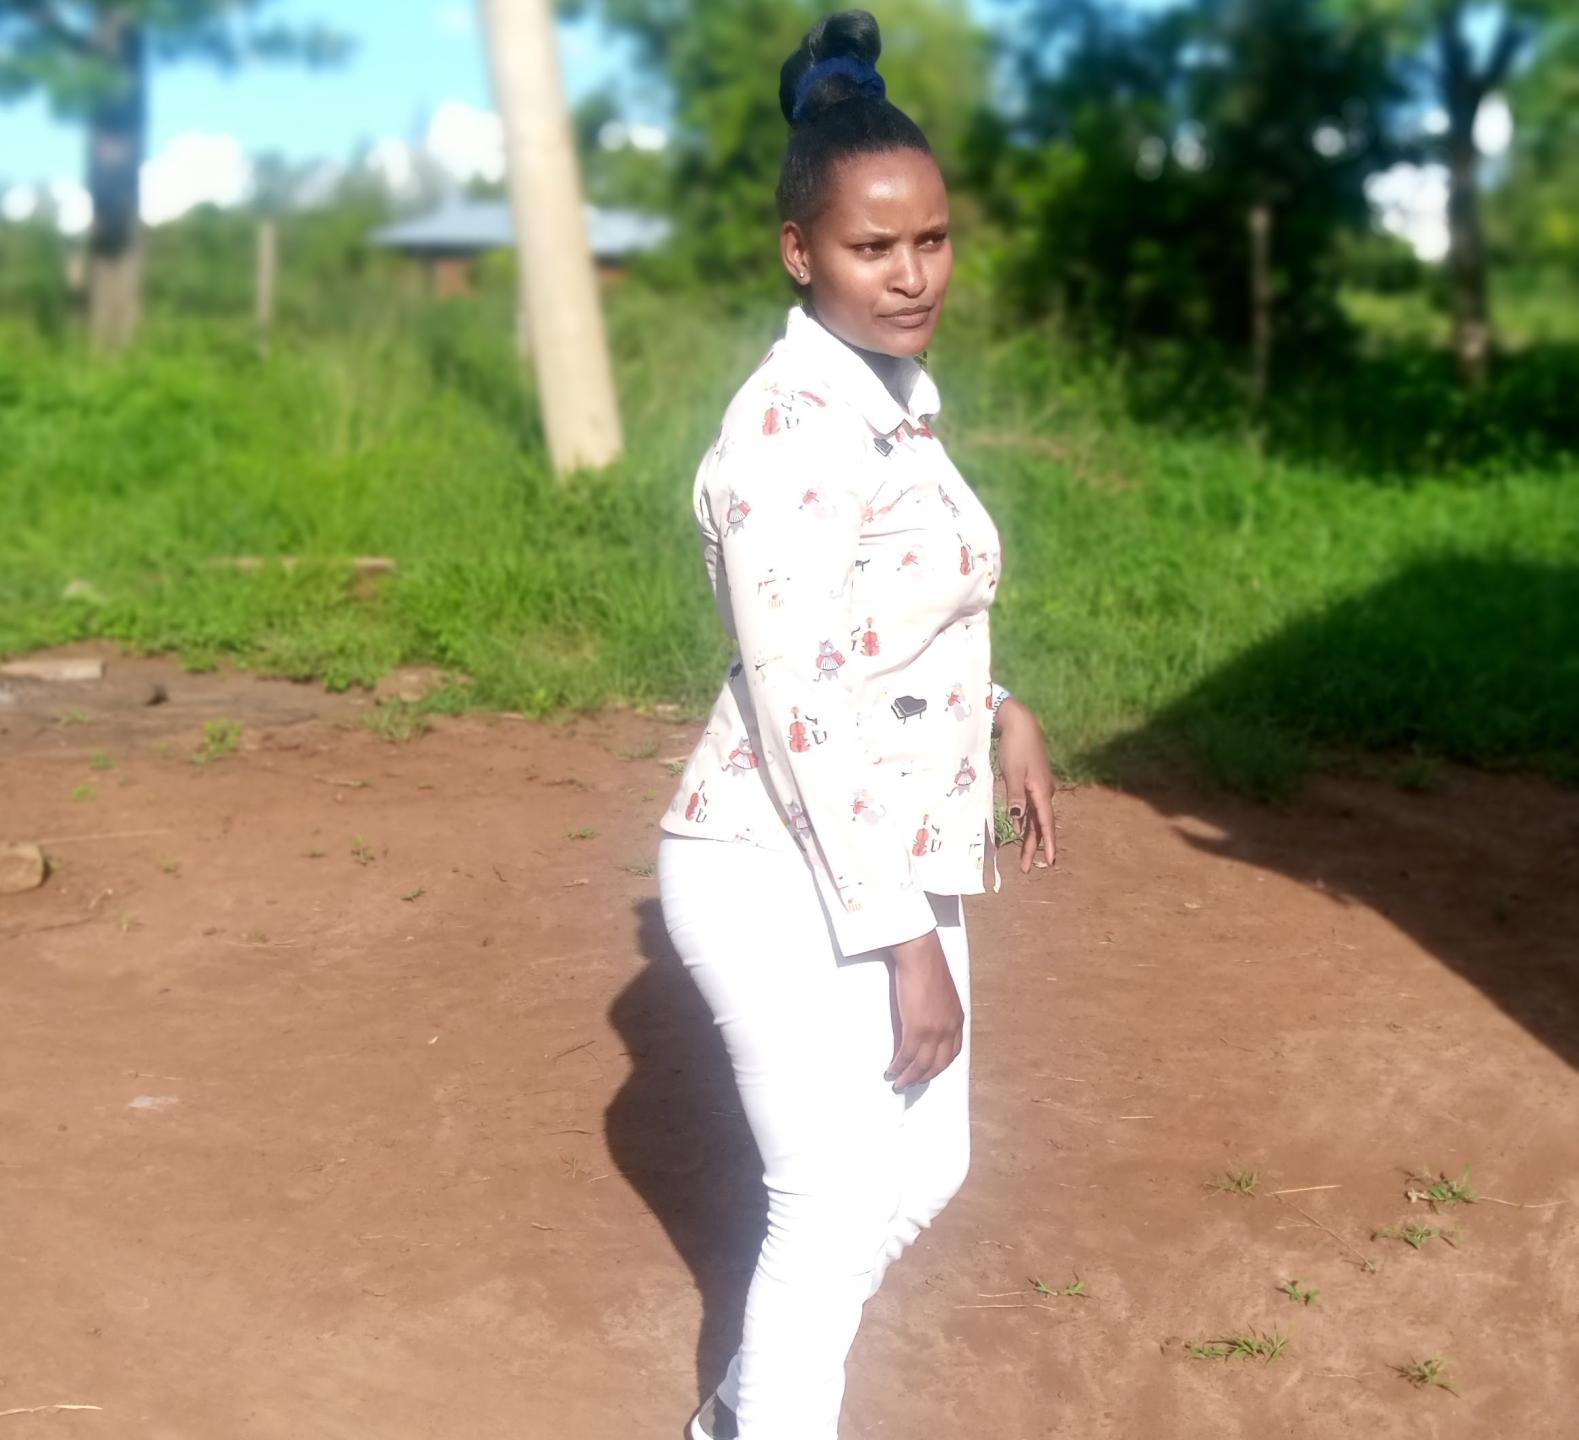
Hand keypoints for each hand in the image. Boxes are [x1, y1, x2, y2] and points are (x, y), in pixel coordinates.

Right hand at [884, 930, 963, 1090]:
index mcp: (957, 1018)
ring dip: (910, 1077)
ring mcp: (934, 1030)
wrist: (920, 954)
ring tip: (899, 1083)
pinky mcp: (917, 1028)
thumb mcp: (941, 992)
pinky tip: (892, 1070)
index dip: (940, 1065)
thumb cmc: (927, 965)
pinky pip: (907, 1055)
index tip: (929, 1071)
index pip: (952, 1052)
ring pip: (922, 1064)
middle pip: (939, 1063)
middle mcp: (949, 1028)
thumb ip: (938, 1009)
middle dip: (924, 1076)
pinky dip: (899, 1066)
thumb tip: (924, 1018)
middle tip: (912, 1083)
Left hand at [996, 697, 1056, 871]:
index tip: (1050, 863)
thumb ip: (1016, 796)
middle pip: (1040, 825)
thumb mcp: (1013, 772)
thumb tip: (1017, 819)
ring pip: (1036, 817)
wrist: (1020, 723)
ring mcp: (1039, 787)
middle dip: (1034, 847)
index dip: (1048, 844)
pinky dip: (1026, 821)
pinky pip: (1032, 807)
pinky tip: (1020, 830)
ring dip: (1029, 837)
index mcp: (1041, 791)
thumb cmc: (1016, 746)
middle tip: (1026, 869)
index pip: (1045, 823)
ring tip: (1024, 857)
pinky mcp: (1033, 782)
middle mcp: (1044, 792)